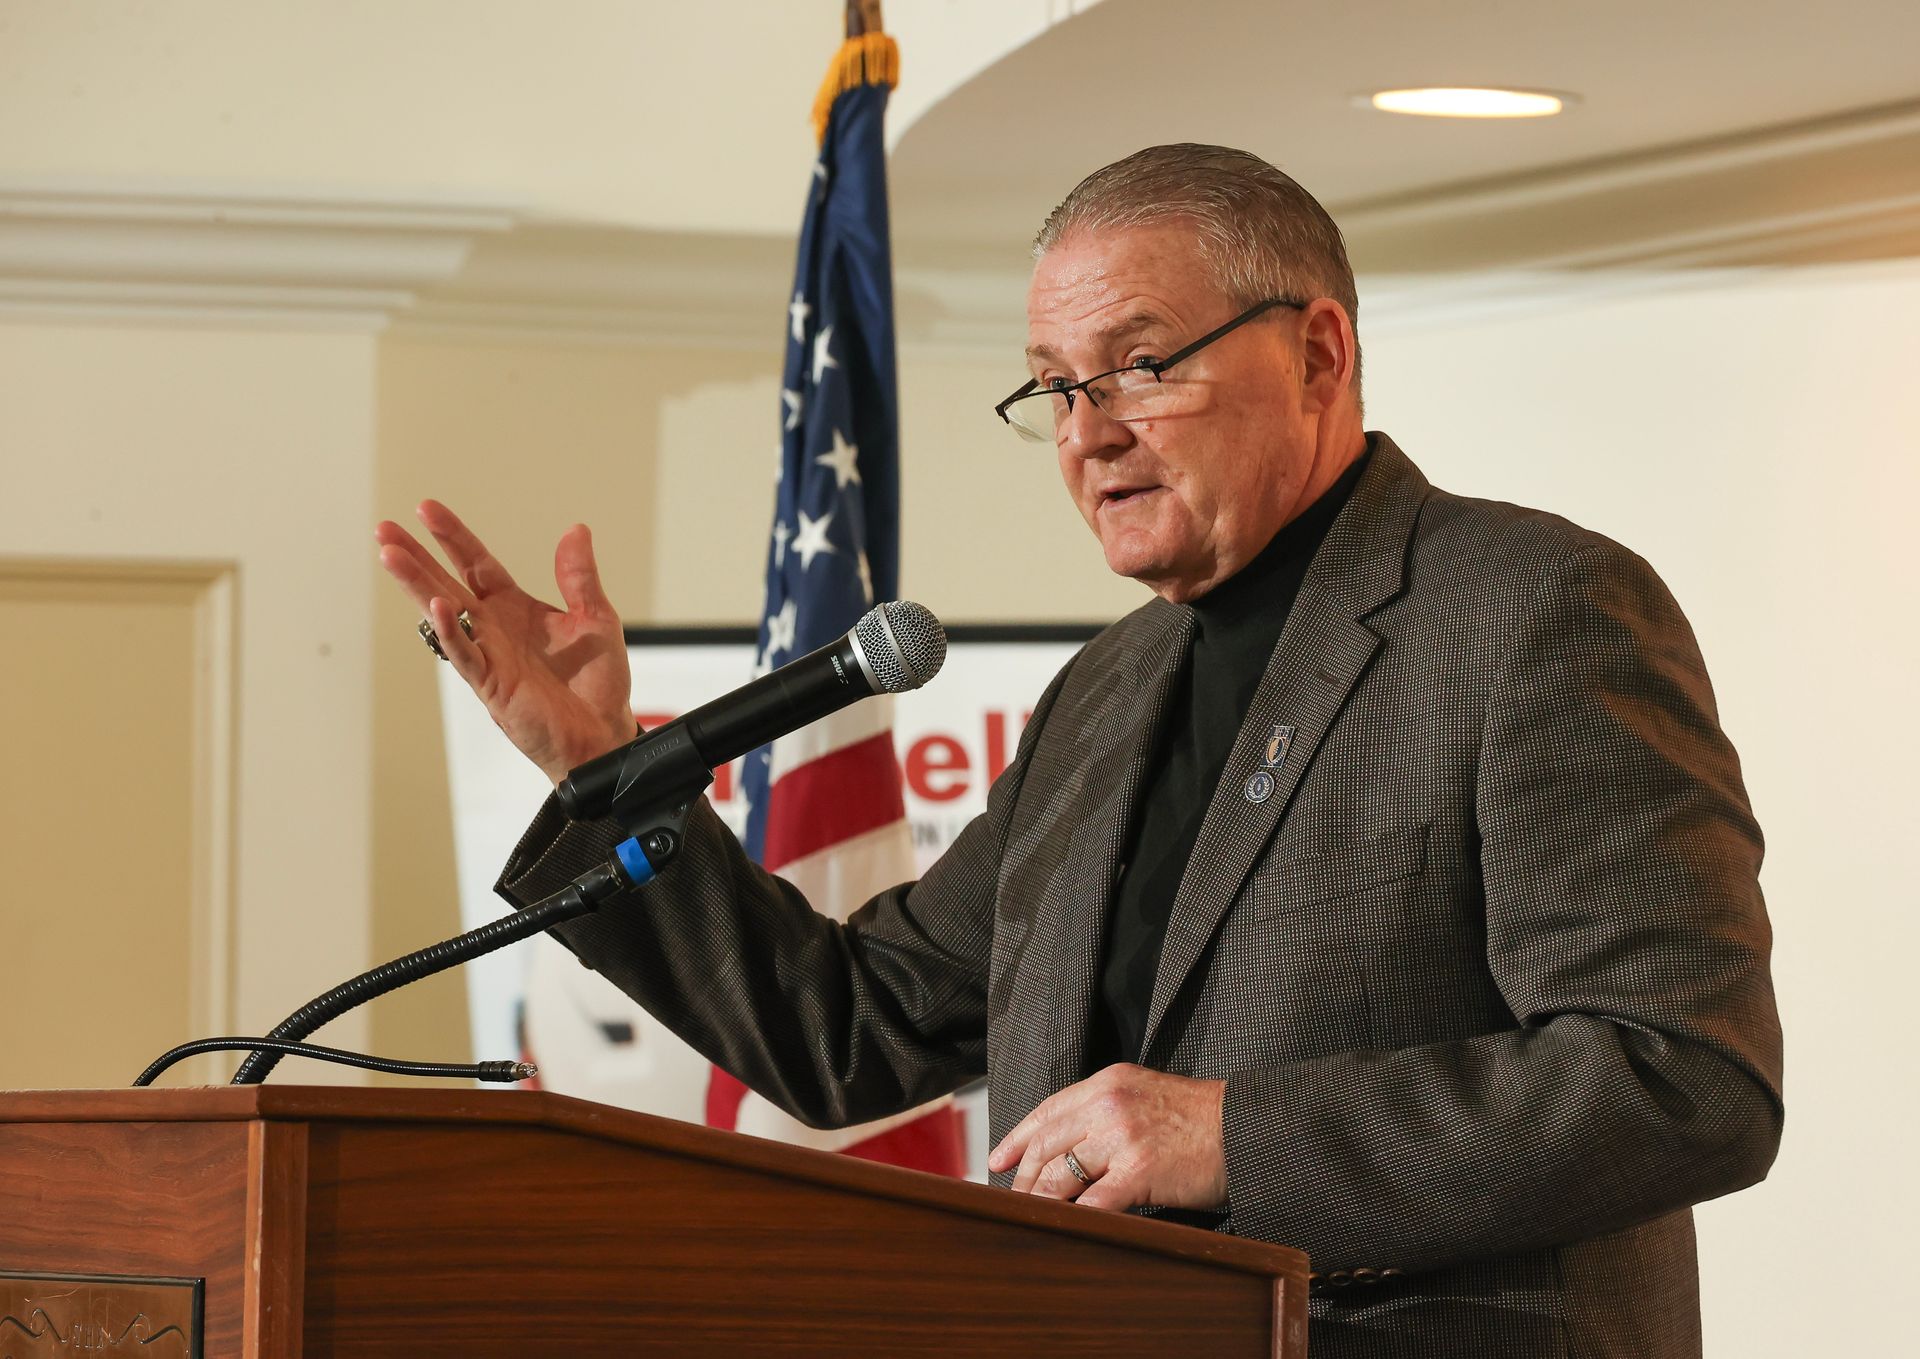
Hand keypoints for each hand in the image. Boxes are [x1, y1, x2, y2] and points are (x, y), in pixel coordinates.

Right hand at [377, 501, 635, 785]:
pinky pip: (466, 654)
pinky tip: (437, 606)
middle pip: (445, 583)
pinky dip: (452, 631)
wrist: (603, 732)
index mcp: (514, 607)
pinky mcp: (492, 684)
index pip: (475, 563)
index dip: (453, 537)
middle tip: (384, 529)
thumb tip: (576, 531)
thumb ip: (580, 577)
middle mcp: (494, 628)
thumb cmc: (596, 682)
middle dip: (415, 556)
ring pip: (443, 615)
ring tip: (390, 556)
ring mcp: (488, 655)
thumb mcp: (596, 618)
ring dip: (417, 585)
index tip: (426, 508)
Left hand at [987, 1063, 1228, 1212]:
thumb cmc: (1199, 1118)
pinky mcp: (1139, 1170)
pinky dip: (1074, 1218)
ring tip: (1032, 1218)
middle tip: (1013, 1199)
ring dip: (1040, 1201)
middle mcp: (1108, 1103)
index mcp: (1107, 1082)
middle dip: (1024, 1177)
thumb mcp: (1145, 1095)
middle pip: (1047, 1144)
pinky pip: (1093, 1201)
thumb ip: (1106, 1111)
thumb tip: (1070, 1146)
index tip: (999, 1160)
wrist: (1245, 1128)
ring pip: (1060, 1173)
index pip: (1048, 1110)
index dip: (1018, 1138)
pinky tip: (1065, 1229)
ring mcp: (1122, 1136)